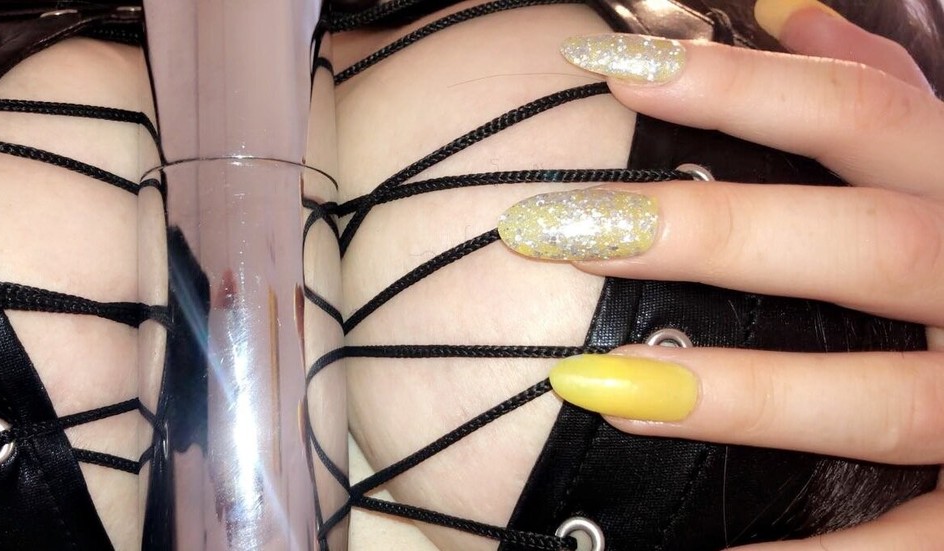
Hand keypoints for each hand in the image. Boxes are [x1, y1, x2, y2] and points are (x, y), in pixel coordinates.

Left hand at [497, 0, 943, 547]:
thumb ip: (885, 98)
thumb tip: (785, 10)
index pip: (867, 113)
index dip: (740, 84)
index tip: (604, 67)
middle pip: (870, 250)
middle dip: (714, 235)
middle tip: (551, 228)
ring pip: (880, 400)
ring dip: (739, 393)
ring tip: (590, 384)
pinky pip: (904, 541)